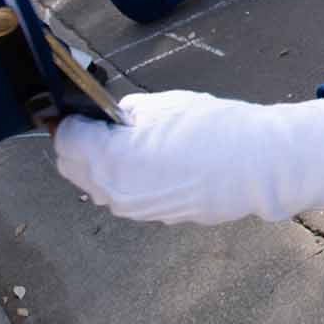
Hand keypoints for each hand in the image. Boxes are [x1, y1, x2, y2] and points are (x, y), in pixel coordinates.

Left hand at [53, 90, 323, 225]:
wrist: (258, 165)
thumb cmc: (214, 128)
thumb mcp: (166, 105)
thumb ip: (130, 113)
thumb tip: (116, 119)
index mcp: (110, 159)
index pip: (65, 139)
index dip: (71, 120)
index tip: (83, 110)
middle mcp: (114, 191)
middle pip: (72, 168)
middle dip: (78, 145)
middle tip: (101, 125)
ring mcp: (134, 209)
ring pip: (97, 186)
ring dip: (100, 165)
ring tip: (128, 142)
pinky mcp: (155, 218)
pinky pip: (125, 197)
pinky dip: (125, 179)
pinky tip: (152, 162)